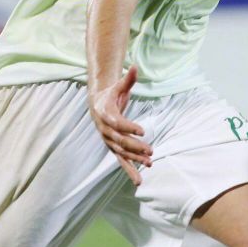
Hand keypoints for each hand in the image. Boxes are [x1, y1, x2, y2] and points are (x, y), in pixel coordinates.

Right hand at [88, 65, 152, 184]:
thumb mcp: (118, 86)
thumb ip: (128, 79)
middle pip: (120, 141)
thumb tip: (135, 66)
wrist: (97, 104)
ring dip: (135, 160)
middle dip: (135, 146)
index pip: (117, 123)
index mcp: (105, 114)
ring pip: (121, 153)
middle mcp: (105, 130)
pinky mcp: (114, 147)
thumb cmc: (111, 94)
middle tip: (150, 150)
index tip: (143, 130)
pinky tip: (139, 179)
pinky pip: (121, 161)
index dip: (129, 127)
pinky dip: (130, 170)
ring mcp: (109, 140)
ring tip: (149, 164)